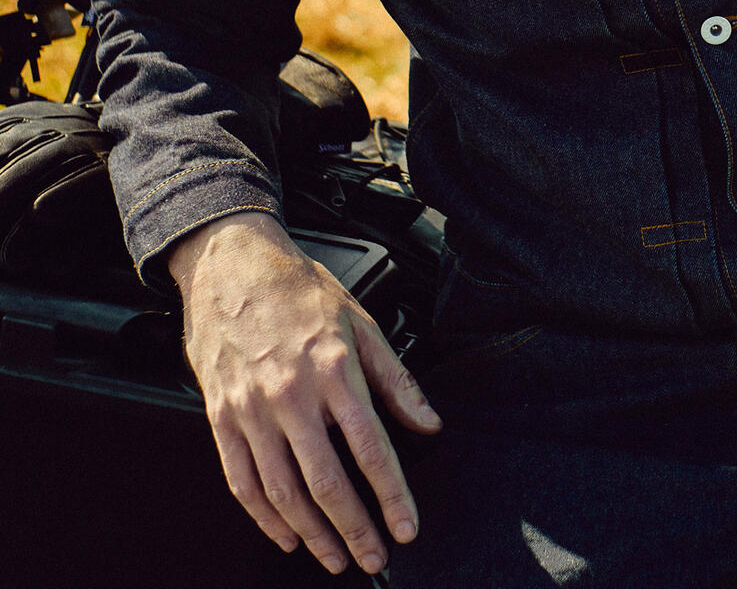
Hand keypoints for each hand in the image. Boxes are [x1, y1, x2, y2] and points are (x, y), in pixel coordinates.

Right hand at [169, 211, 441, 575]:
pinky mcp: (221, 417)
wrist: (232, 265)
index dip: (391, 494)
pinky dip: (264, 518)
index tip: (406, 526)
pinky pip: (242, 480)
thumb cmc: (299, 290)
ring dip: (312, 533)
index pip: (370, 446)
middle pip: (326, 480)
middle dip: (354, 528)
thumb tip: (429, 423)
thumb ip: (397, 380)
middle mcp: (292, 394)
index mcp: (334, 369)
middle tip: (374, 557)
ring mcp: (252, 409)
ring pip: (283, 490)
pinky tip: (286, 534)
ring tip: (336, 556)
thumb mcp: (361, 323)